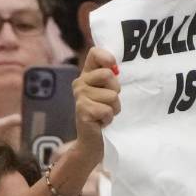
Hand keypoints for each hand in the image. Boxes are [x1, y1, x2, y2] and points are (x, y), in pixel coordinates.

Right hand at [72, 47, 120, 161]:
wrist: (93, 141)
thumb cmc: (104, 114)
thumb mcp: (109, 92)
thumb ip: (111, 77)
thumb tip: (116, 67)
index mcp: (87, 74)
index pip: (95, 53)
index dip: (107, 58)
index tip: (114, 68)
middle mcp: (80, 83)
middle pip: (108, 75)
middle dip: (115, 91)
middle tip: (109, 102)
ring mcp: (79, 96)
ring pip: (112, 95)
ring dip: (114, 107)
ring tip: (105, 113)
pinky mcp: (83, 111)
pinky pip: (107, 110)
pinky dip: (109, 118)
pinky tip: (101, 122)